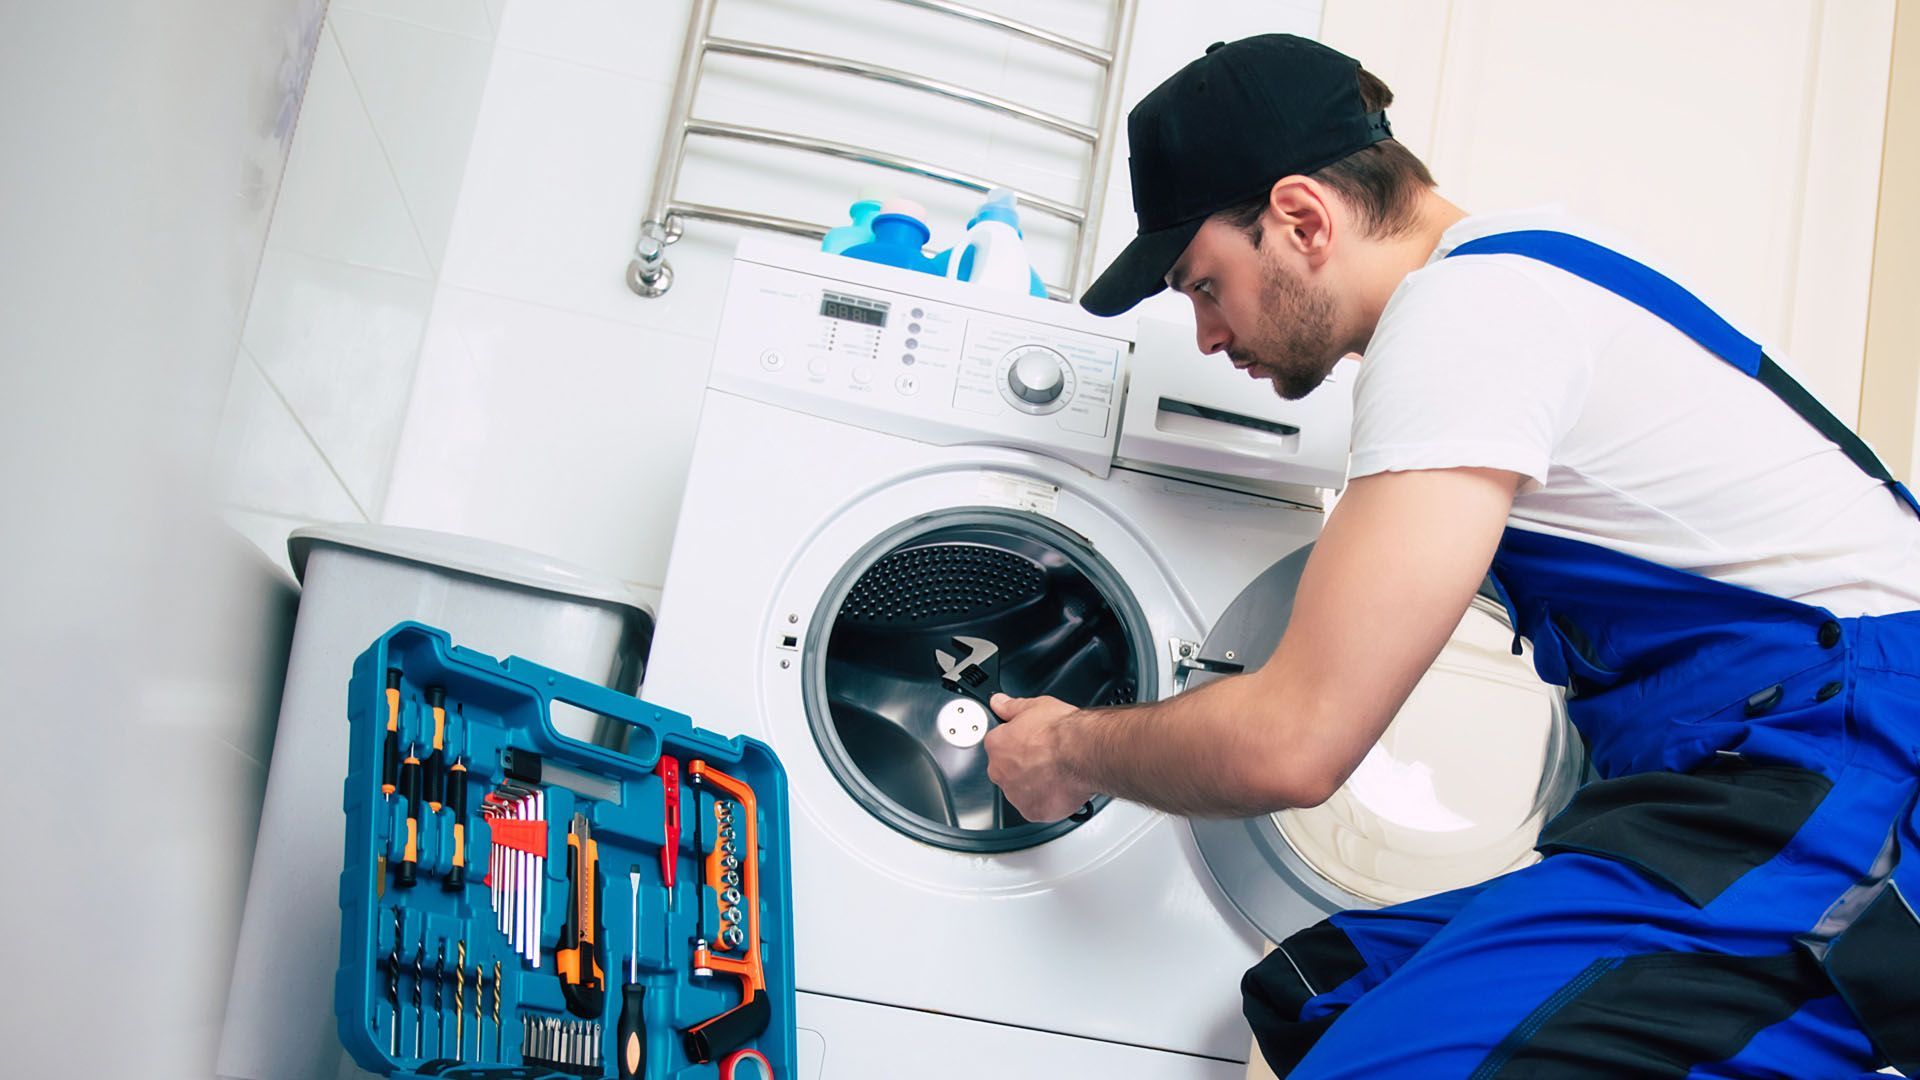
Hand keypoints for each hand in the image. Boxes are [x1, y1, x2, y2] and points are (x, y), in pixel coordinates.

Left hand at [983, 693, 1095, 822]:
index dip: (1016, 742)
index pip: (998, 745)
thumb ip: (1011, 706)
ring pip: (1020, 791)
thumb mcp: (1034, 706)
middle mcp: (1001, 772)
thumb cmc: (1062, 731)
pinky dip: (1046, 801)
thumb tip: (999, 702)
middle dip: (1022, 765)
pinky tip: (1059, 788)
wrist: (1084, 753)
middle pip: (1007, 770)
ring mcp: (1016, 794)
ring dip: (1033, 784)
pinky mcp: (1033, 811)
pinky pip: (1036, 808)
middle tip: (1045, 757)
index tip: (1030, 741)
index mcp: (997, 745)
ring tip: (1055, 772)